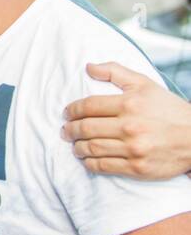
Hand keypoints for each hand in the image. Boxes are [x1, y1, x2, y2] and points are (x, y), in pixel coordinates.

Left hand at [62, 62, 190, 180]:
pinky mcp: (137, 168)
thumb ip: (116, 72)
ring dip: (77, 147)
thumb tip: (89, 67)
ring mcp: (134, 149)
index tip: (66, 113)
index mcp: (130, 104)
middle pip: (86, 128)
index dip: (71, 110)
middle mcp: (130, 127)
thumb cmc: (169, 109)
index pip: (88, 106)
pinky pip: (103, 166)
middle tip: (65, 131)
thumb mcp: (145, 84)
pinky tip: (87, 158)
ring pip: (92, 148)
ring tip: (74, 145)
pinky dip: (90, 162)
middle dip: (70, 130)